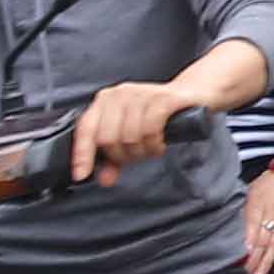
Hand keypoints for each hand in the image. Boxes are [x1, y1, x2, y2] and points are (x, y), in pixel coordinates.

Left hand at [73, 73, 209, 177]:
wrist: (191, 95)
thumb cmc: (158, 115)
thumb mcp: (132, 137)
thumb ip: (115, 159)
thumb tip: (104, 179)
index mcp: (105, 101)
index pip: (86, 129)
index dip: (82, 155)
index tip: (81, 175)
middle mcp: (119, 94)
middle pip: (107, 138)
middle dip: (123, 156)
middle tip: (137, 156)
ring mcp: (140, 94)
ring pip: (129, 136)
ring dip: (142, 152)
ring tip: (151, 149)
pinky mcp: (162, 98)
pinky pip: (150, 128)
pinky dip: (154, 143)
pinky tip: (159, 144)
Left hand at [240, 166, 273, 273]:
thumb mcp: (253, 191)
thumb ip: (247, 210)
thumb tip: (240, 227)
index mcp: (257, 207)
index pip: (249, 231)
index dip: (244, 246)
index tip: (239, 260)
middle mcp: (272, 216)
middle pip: (260, 242)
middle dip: (252, 260)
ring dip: (266, 261)